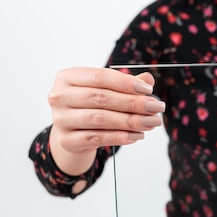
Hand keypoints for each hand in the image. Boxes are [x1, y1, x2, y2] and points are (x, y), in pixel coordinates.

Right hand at [47, 67, 164, 174]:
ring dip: (130, 121)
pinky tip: (136, 135)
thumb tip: (148, 79)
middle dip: (133, 103)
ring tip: (151, 123)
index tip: (148, 90)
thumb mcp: (105, 91)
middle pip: (101, 98)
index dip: (126, 83)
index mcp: (68, 77)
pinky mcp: (66, 140)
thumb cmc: (90, 106)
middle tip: (156, 108)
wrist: (72, 133)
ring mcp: (61, 119)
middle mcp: (59, 96)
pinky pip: (97, 138)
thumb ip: (126, 84)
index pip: (100, 77)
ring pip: (100, 119)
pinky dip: (120, 137)